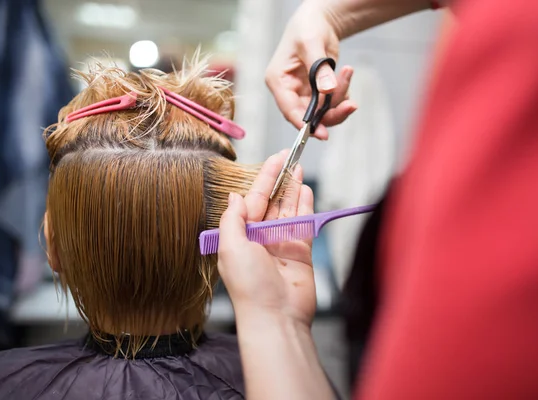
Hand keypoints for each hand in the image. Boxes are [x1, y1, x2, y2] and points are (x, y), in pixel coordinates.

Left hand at [218, 150, 315, 327]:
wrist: (276, 316)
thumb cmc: (249, 285)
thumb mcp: (231, 246)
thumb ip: (233, 218)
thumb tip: (235, 195)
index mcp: (242, 235)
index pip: (254, 200)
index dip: (264, 178)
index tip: (275, 159)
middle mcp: (261, 237)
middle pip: (272, 201)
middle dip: (280, 180)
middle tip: (290, 157)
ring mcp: (282, 243)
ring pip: (289, 209)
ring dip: (293, 189)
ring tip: (299, 168)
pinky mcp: (300, 251)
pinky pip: (303, 223)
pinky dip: (306, 206)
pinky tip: (306, 190)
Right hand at [265, 1, 357, 139]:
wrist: (319, 21)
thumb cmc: (308, 26)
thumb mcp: (311, 43)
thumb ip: (319, 69)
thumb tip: (327, 91)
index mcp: (278, 80)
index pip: (288, 109)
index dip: (304, 124)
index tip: (321, 133)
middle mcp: (289, 90)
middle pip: (307, 115)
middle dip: (330, 112)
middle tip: (350, 106)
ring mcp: (303, 93)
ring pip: (322, 112)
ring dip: (339, 100)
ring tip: (347, 73)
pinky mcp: (316, 93)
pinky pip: (331, 104)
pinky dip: (343, 94)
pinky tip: (346, 74)